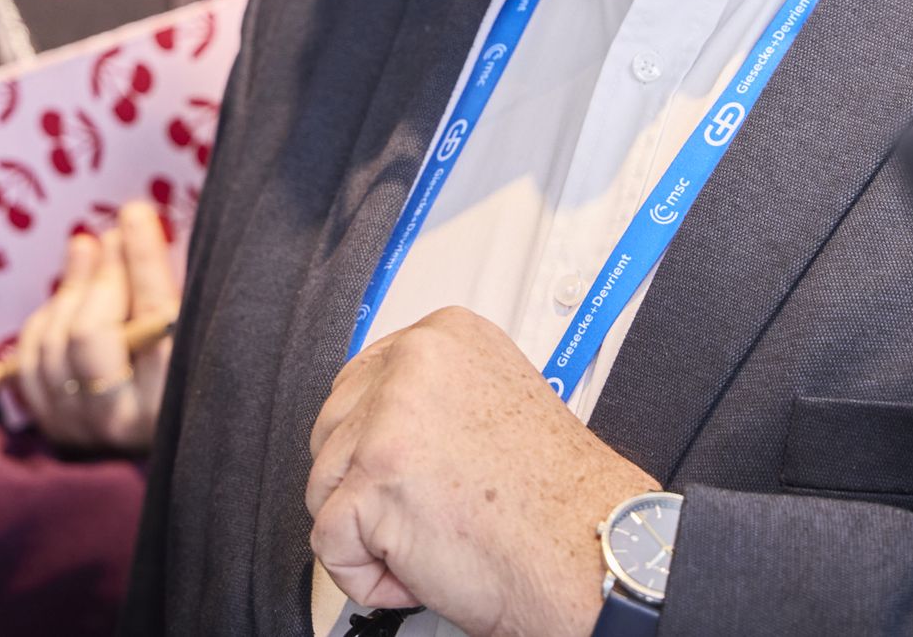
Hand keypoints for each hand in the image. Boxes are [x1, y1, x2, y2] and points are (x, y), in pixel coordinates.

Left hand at [7, 202, 178, 452]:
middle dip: (98, 274)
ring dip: (68, 290)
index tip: (136, 213)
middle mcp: (123, 422)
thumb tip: (134, 224)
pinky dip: (43, 323)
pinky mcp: (54, 427)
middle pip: (89, 333)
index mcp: (174, 401)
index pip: (154, 316)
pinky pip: (29, 364)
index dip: (142, 258)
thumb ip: (171, 292)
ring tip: (86, 253)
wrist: (174, 445)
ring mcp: (80, 428)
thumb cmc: (195, 378)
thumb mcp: (198, 337)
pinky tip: (64, 299)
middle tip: (108, 235)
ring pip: (52, 344)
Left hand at [306, 307, 657, 636]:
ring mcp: (389, 419)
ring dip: (369, 531)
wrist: (589, 550)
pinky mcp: (374, 481)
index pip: (358, 381)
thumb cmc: (558, 498)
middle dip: (366, 485)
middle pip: (331, 431)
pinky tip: (421, 568)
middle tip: (430, 508)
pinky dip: (366, 575)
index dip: (374, 442)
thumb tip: (379, 411)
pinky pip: (329, 543)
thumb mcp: (498, 398)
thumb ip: (433, 392)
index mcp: (445, 336)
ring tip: (434, 535)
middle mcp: (414, 364)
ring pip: (323, 486)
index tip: (406, 470)